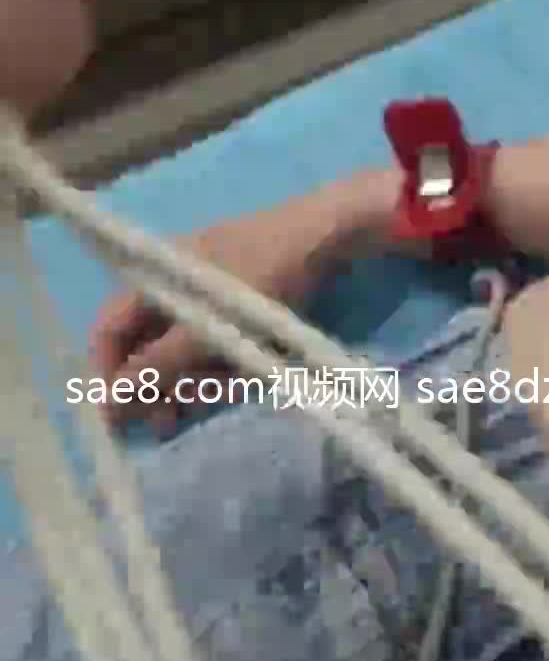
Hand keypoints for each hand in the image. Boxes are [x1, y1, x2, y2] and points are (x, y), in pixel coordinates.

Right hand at [88, 187, 354, 430]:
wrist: (328, 237)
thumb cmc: (264, 274)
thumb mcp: (208, 328)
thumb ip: (157, 367)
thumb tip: (107, 403)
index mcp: (153, 278)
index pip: (109, 331)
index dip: (108, 375)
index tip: (119, 419)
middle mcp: (172, 286)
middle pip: (143, 347)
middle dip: (157, 387)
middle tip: (170, 423)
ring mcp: (206, 297)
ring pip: (181, 354)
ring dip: (195, 381)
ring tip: (224, 391)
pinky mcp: (237, 310)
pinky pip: (215, 347)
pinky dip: (224, 367)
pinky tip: (246, 377)